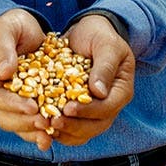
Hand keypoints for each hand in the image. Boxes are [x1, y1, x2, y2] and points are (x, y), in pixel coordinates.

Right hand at [0, 9, 51, 149]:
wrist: (25, 27)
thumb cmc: (12, 24)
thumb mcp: (5, 27)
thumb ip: (2, 46)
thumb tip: (5, 72)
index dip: (13, 104)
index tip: (33, 106)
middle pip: (4, 116)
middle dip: (24, 123)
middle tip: (45, 123)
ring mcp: (10, 99)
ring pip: (16, 124)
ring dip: (31, 132)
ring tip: (49, 134)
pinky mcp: (25, 103)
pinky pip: (28, 123)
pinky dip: (38, 132)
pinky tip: (52, 137)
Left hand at [50, 14, 134, 146]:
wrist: (87, 32)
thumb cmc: (100, 35)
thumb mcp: (106, 45)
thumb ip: (104, 66)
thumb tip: (99, 92)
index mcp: (121, 90)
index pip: (107, 108)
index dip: (88, 111)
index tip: (68, 108)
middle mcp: (110, 105)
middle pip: (96, 126)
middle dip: (75, 126)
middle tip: (54, 121)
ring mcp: (95, 110)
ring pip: (84, 132)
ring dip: (66, 132)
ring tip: (47, 126)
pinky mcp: (80, 111)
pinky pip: (72, 129)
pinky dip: (60, 130)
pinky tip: (44, 127)